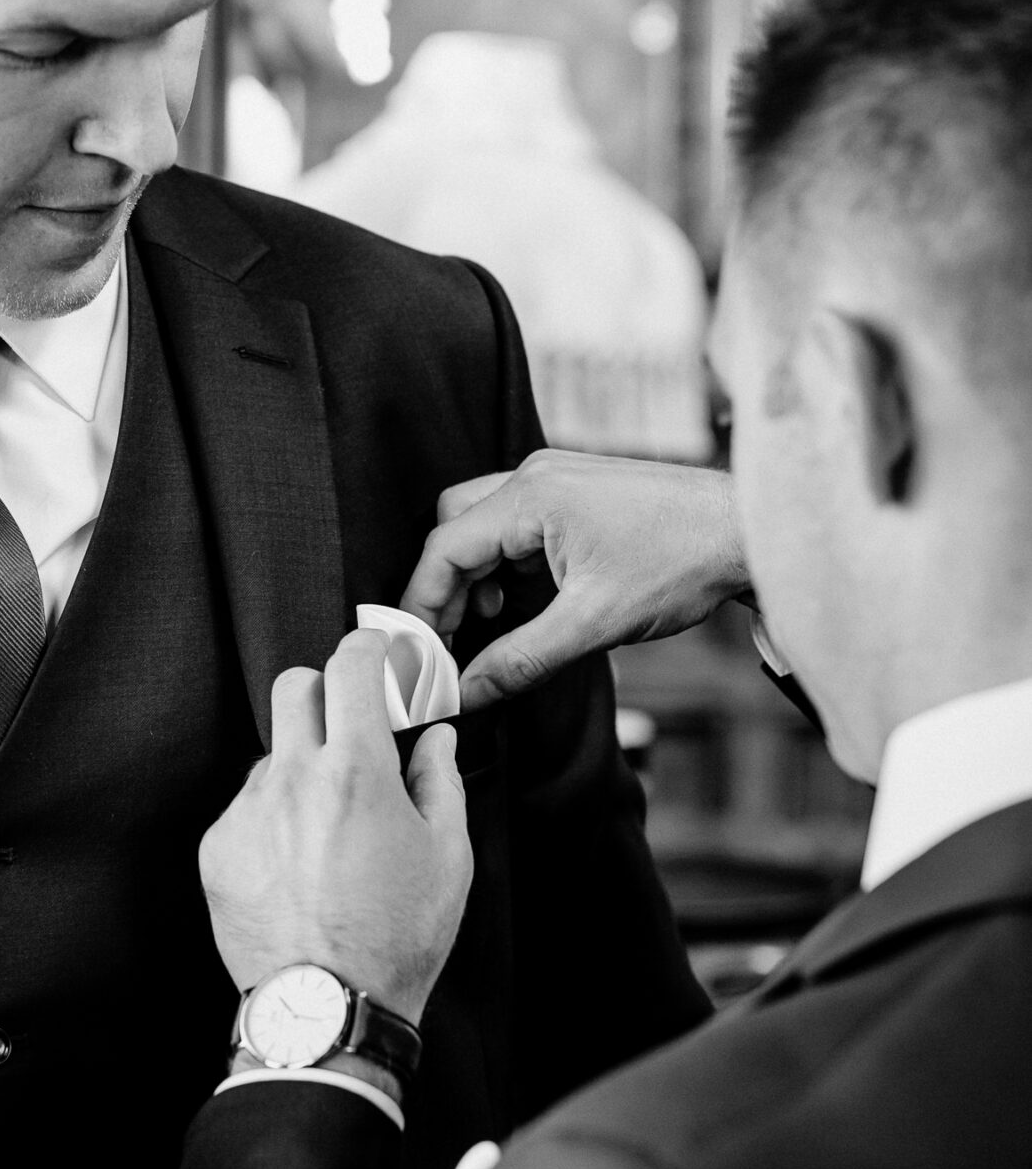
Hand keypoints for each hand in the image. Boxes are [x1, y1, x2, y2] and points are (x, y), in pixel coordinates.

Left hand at [199, 629, 472, 1023]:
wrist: (328, 1007)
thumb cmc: (397, 938)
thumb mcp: (447, 858)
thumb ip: (440, 782)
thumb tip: (435, 738)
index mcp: (356, 771)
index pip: (349, 667)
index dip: (367, 646)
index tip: (375, 652)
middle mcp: (293, 779)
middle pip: (294, 688)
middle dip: (325, 693)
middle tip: (349, 727)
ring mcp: (247, 813)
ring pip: (270, 756)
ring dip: (299, 769)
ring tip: (330, 829)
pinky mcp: (218, 848)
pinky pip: (246, 809)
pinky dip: (272, 821)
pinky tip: (299, 866)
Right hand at [401, 450, 749, 708]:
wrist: (751, 531)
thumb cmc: (682, 564)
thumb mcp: (594, 624)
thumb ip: (519, 659)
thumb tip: (465, 693)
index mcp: (532, 496)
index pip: (443, 547)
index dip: (420, 605)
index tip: (416, 653)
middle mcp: (536, 475)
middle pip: (453, 526)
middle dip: (443, 587)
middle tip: (447, 641)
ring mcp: (557, 479)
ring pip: (482, 524)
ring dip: (475, 576)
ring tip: (489, 625)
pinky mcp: (576, 492)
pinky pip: (516, 524)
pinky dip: (506, 564)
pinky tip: (524, 602)